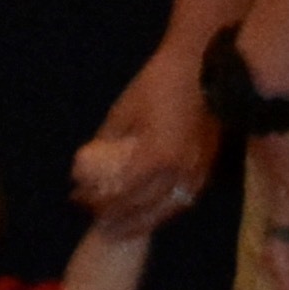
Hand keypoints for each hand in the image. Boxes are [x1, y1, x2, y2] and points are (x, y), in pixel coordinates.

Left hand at [67, 40, 213, 239]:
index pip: (122, 196)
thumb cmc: (158, 83)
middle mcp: (182, 170)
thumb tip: (84, 169)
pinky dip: (165, 209)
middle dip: (117, 219)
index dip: (98, 203)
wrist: (203, 61)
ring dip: (143, 222)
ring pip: (169, 209)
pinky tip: (149, 212)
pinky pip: (186, 197)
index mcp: (158, 158)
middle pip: (145, 209)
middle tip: (95, 220)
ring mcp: (200, 169)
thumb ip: (106, 143)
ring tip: (120, 227)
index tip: (78, 199)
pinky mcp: (210, 163)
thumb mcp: (122, 113)